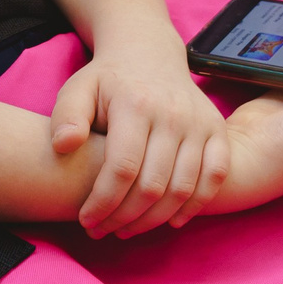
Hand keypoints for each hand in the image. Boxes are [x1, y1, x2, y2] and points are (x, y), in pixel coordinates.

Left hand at [49, 36, 231, 238]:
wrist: (149, 52)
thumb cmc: (109, 80)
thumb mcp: (79, 88)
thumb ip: (66, 116)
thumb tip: (64, 146)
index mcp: (136, 104)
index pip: (121, 169)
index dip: (103, 203)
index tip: (87, 220)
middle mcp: (173, 114)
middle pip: (152, 186)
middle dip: (124, 218)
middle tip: (104, 230)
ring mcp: (200, 123)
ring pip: (183, 189)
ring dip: (155, 220)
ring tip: (129, 229)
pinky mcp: (218, 131)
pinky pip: (215, 178)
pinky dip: (195, 206)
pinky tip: (170, 220)